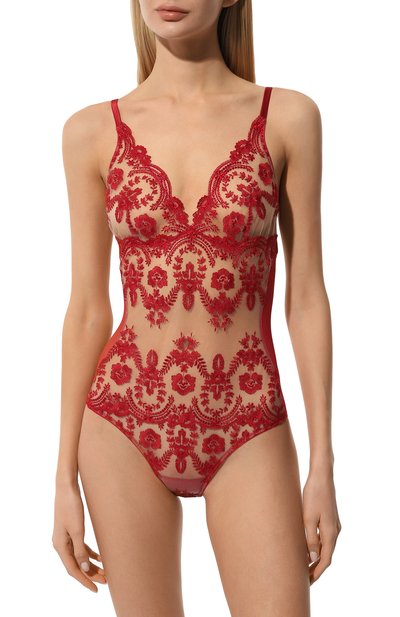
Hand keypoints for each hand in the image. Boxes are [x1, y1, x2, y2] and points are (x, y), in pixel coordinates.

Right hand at [52, 480, 106, 591]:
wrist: (67, 487)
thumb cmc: (71, 506)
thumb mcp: (77, 530)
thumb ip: (80, 550)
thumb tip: (84, 569)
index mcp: (60, 546)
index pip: (72, 570)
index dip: (84, 581)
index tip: (96, 589)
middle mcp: (60, 544)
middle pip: (76, 565)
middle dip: (90, 574)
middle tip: (106, 581)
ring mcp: (65, 537)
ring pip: (79, 557)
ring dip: (91, 565)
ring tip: (105, 571)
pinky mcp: (71, 530)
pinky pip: (80, 547)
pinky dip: (89, 554)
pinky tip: (99, 557)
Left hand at [302, 469, 340, 584]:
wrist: (322, 476)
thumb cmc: (313, 495)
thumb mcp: (308, 518)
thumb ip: (311, 539)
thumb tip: (313, 558)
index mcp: (331, 533)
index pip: (325, 560)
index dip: (316, 572)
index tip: (307, 582)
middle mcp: (335, 531)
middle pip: (327, 555)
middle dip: (316, 567)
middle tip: (303, 577)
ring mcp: (334, 524)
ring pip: (326, 546)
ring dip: (316, 556)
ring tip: (303, 564)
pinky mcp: (330, 518)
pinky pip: (325, 537)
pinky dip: (318, 545)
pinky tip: (308, 545)